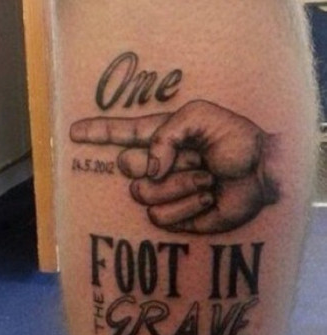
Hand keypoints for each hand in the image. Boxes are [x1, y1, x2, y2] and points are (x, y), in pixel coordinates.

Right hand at [70, 100, 278, 232]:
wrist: (262, 174)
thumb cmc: (237, 141)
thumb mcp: (201, 116)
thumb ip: (166, 134)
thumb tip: (149, 171)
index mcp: (161, 135)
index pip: (120, 133)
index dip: (95, 133)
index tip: (73, 133)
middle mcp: (157, 164)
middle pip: (127, 166)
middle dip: (160, 162)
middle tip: (197, 160)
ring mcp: (164, 192)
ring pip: (144, 194)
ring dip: (182, 185)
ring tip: (208, 179)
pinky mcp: (174, 218)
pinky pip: (161, 216)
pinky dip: (189, 206)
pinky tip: (209, 198)